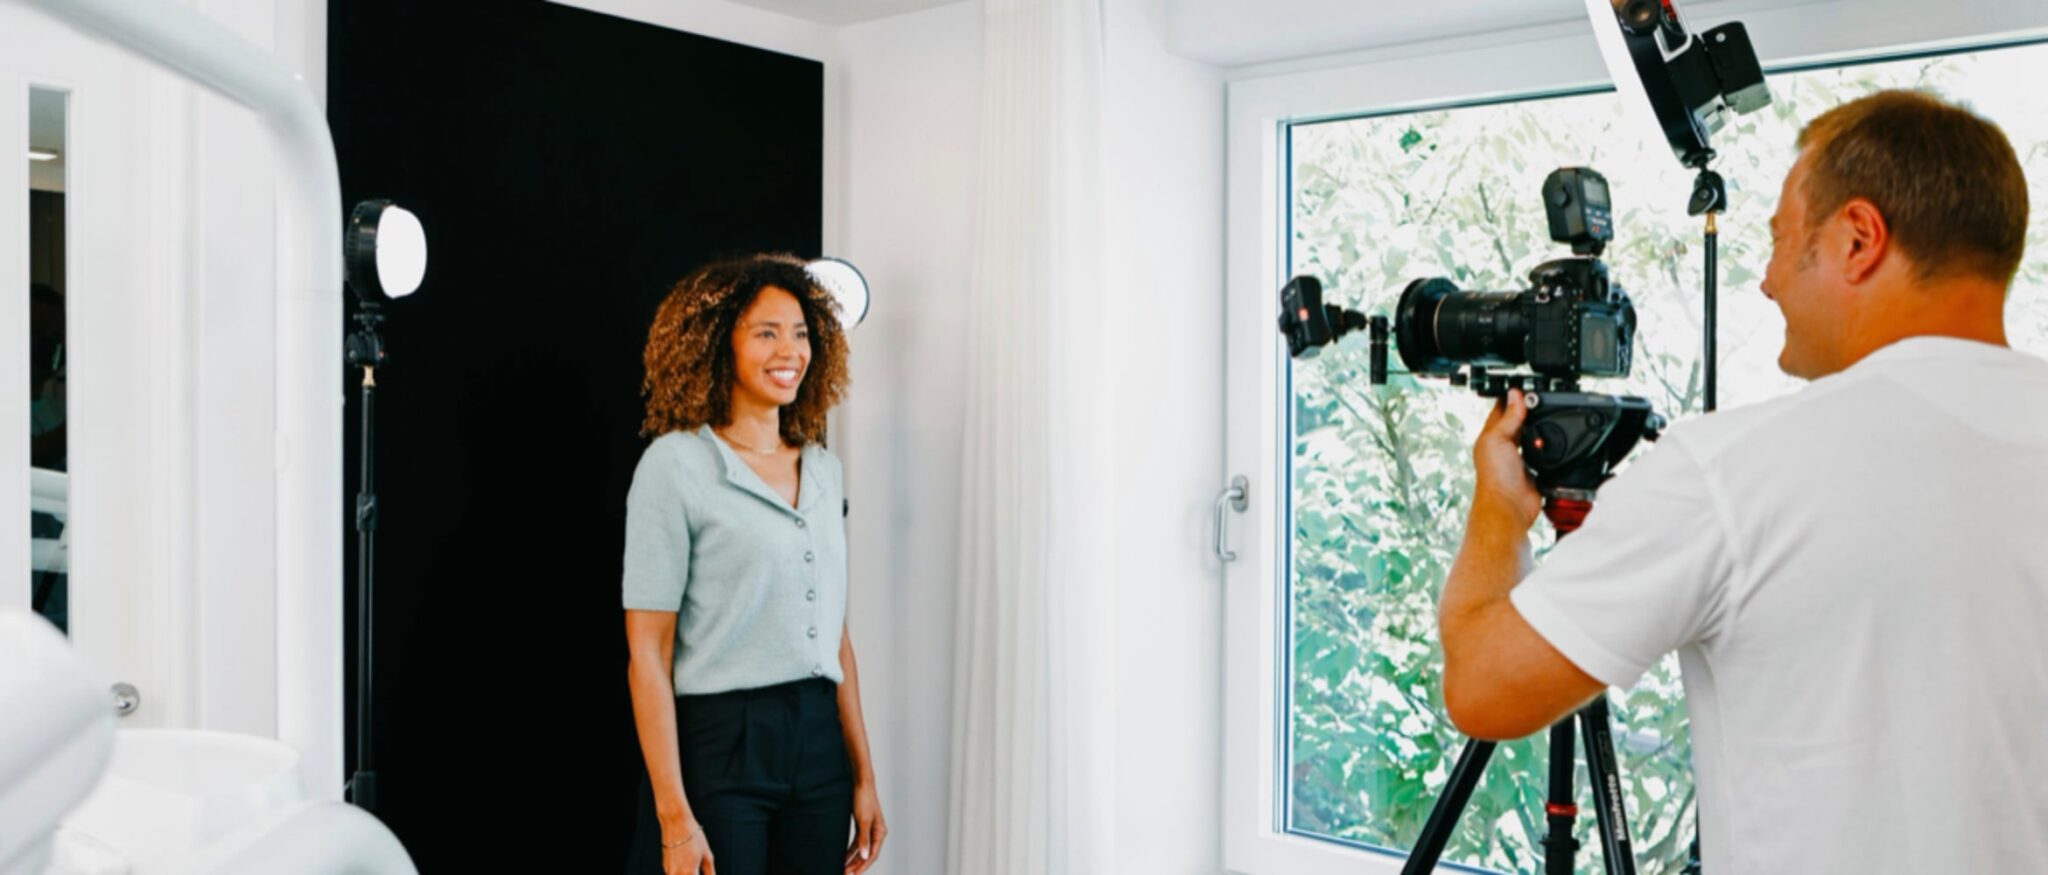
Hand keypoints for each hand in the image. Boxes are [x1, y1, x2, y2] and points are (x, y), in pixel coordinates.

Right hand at [661, 822, 713, 874]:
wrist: (676, 823)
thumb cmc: (693, 837)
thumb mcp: (707, 855)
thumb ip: (710, 873)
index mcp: (689, 872)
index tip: (702, 874)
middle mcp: (676, 874)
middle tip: (698, 871)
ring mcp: (669, 871)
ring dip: (688, 874)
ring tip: (693, 866)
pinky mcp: (665, 867)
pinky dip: (681, 874)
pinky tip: (687, 865)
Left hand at [844, 782, 886, 873]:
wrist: (860, 783)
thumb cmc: (864, 799)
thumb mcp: (863, 821)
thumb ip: (863, 839)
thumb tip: (865, 856)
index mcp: (880, 832)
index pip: (872, 855)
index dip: (863, 866)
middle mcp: (875, 832)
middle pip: (867, 854)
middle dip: (856, 865)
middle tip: (845, 874)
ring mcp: (868, 829)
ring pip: (860, 849)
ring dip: (852, 859)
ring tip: (843, 868)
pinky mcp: (861, 825)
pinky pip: (856, 842)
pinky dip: (850, 850)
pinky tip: (843, 856)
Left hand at [1472, 389, 1541, 529]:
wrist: (1509, 506)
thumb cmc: (1495, 477)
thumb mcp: (1499, 439)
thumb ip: (1509, 418)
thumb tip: (1515, 395)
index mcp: (1491, 436)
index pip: (1501, 410)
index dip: (1512, 398)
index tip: (1525, 387)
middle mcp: (1504, 447)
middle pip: (1518, 422)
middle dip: (1528, 411)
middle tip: (1542, 398)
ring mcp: (1518, 460)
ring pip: (1530, 438)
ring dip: (1539, 429)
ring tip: (1550, 414)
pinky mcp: (1533, 471)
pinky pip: (1542, 455)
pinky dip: (1548, 448)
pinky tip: (1555, 441)